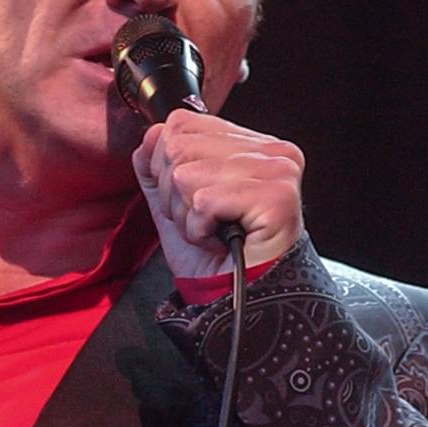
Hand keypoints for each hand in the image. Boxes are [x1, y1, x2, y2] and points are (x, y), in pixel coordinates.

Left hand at [132, 110, 305, 279]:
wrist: (238, 303)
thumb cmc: (216, 259)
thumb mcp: (176, 205)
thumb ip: (158, 167)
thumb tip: (149, 136)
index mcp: (251, 145)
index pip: (182, 123)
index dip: (167, 166)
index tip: (191, 200)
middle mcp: (271, 151)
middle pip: (178, 147)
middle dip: (176, 197)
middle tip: (205, 222)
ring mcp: (278, 172)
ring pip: (186, 175)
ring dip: (188, 217)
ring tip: (215, 233)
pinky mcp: (277, 197)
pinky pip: (204, 201)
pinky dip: (200, 230)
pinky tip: (221, 241)